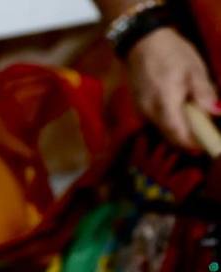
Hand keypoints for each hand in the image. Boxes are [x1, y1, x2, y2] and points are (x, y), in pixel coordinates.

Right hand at [125, 27, 218, 152]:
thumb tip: (217, 112)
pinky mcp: (139, 107)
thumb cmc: (171, 53)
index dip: (192, 144)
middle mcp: (150, 112)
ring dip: (178, 131)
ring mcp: (142, 111)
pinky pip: (156, 121)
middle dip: (187, 140)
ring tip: (194, 124)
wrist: (142, 43)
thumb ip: (204, 93)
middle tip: (204, 138)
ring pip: (162, 129)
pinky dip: (169, 122)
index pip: (178, 133)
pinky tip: (179, 113)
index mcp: (166, 102)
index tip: (205, 148)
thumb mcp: (194, 69)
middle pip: (169, 135)